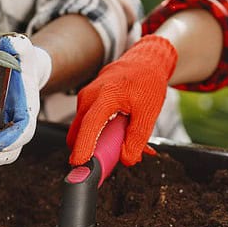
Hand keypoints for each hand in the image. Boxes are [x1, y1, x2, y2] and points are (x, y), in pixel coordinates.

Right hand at [67, 35, 176, 166]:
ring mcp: (85, 99)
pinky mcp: (86, 102)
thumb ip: (138, 137)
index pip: (89, 126)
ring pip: (82, 129)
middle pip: (79, 132)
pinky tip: (117, 133)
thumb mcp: (149, 112)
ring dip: (96, 142)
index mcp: (105, 96)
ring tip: (119, 144)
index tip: (80, 164)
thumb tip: (127, 159)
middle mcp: (89, 97)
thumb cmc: (146, 81)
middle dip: (86, 151)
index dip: (83, 147)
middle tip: (104, 164)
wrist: (143, 62)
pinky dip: (98, 133)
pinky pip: (87, 123)